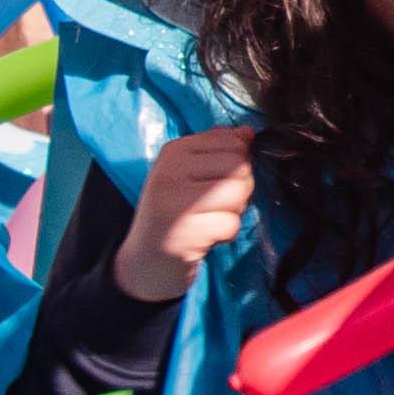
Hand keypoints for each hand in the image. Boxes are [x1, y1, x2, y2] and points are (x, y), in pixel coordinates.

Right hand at [116, 128, 260, 303]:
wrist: (145, 261)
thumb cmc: (173, 214)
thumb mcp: (188, 175)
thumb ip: (218, 150)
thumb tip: (248, 133)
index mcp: (174, 150)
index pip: (232, 141)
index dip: (238, 164)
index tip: (216, 183)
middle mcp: (171, 170)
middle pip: (239, 165)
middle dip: (240, 188)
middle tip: (216, 206)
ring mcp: (175, 199)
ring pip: (239, 191)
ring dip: (235, 210)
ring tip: (212, 219)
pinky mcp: (184, 230)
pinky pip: (231, 223)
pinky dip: (226, 234)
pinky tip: (207, 237)